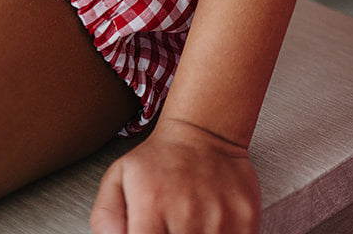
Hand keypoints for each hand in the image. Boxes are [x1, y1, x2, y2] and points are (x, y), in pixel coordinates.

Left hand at [90, 117, 260, 233]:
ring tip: (189, 226)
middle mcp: (187, 213)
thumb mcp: (118, 178)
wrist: (206, 129)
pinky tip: (209, 227)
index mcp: (151, 206)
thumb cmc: (160, 160)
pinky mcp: (246, 219)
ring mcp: (220, 218)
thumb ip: (105, 219)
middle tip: (169, 228)